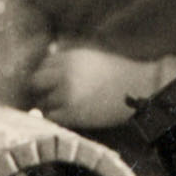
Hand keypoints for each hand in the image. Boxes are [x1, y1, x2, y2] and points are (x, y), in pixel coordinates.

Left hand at [29, 46, 160, 128]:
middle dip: (42, 90)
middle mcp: (64, 73)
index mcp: (70, 57)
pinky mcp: (73, 113)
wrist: (140, 90)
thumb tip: (49, 57)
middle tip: (53, 98)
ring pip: (42, 102)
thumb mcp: (92, 58)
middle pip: (35, 82)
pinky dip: (58, 119)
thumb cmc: (119, 74)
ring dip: (51, 107)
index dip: (48, 75)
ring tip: (68, 108)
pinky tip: (71, 117)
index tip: (55, 83)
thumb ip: (69, 59)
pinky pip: (52, 117)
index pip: (43, 65)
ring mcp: (67, 94)